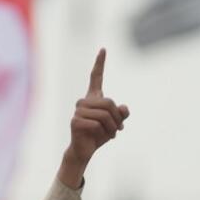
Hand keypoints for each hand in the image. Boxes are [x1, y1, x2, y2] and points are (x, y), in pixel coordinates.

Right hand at [58, 48, 129, 187]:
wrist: (85, 150)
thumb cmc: (99, 135)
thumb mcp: (115, 123)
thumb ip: (121, 114)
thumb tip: (124, 108)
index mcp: (93, 98)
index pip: (96, 78)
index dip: (100, 63)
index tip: (103, 49)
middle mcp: (84, 101)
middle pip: (109, 102)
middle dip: (117, 118)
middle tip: (119, 129)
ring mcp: (78, 111)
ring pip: (105, 114)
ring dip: (112, 127)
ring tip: (111, 134)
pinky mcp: (76, 121)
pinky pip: (98, 124)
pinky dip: (104, 132)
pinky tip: (99, 137)